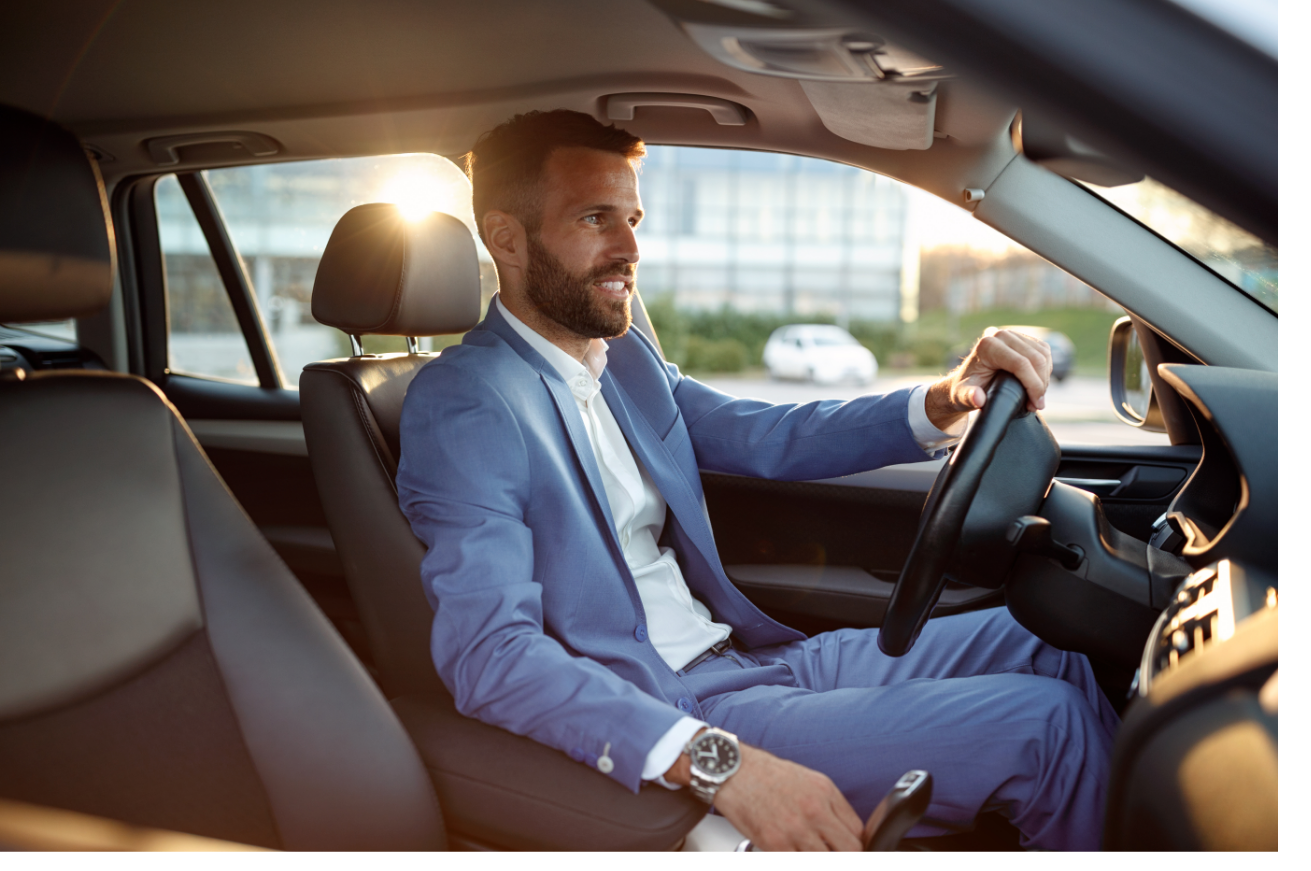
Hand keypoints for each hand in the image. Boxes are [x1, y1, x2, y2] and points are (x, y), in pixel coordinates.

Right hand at [666, 742, 863, 850]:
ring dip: (818, 854)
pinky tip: (791, 849)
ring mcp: (795, 829)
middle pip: (848, 850)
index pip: (857, 833)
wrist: (733, 771)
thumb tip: (850, 832)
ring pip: (823, 857)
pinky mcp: (775, 843)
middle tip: (829, 849)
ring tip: (806, 847)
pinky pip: (796, 859)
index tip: (846, 848)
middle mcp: (814, 811)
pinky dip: (797, 855)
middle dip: (841, 853)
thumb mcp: (810, 780)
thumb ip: (833, 806)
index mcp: (825, 793)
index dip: (855, 846)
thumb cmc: (768, 775)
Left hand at [925, 327, 1052, 432]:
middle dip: (1041, 385)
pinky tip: (1039, 384)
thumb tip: (978, 398)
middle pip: (1036, 359)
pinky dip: (1046, 370)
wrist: (967, 380)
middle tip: (1036, 405)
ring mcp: (1013, 335)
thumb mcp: (962, 396)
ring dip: (1045, 379)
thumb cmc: (965, 389)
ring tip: (1036, 398)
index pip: (1021, 364)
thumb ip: (969, 397)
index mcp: (988, 346)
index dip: (1033, 386)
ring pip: (1043, 355)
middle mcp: (1001, 336)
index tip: (1035, 405)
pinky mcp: (1023, 338)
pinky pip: (1045, 352)